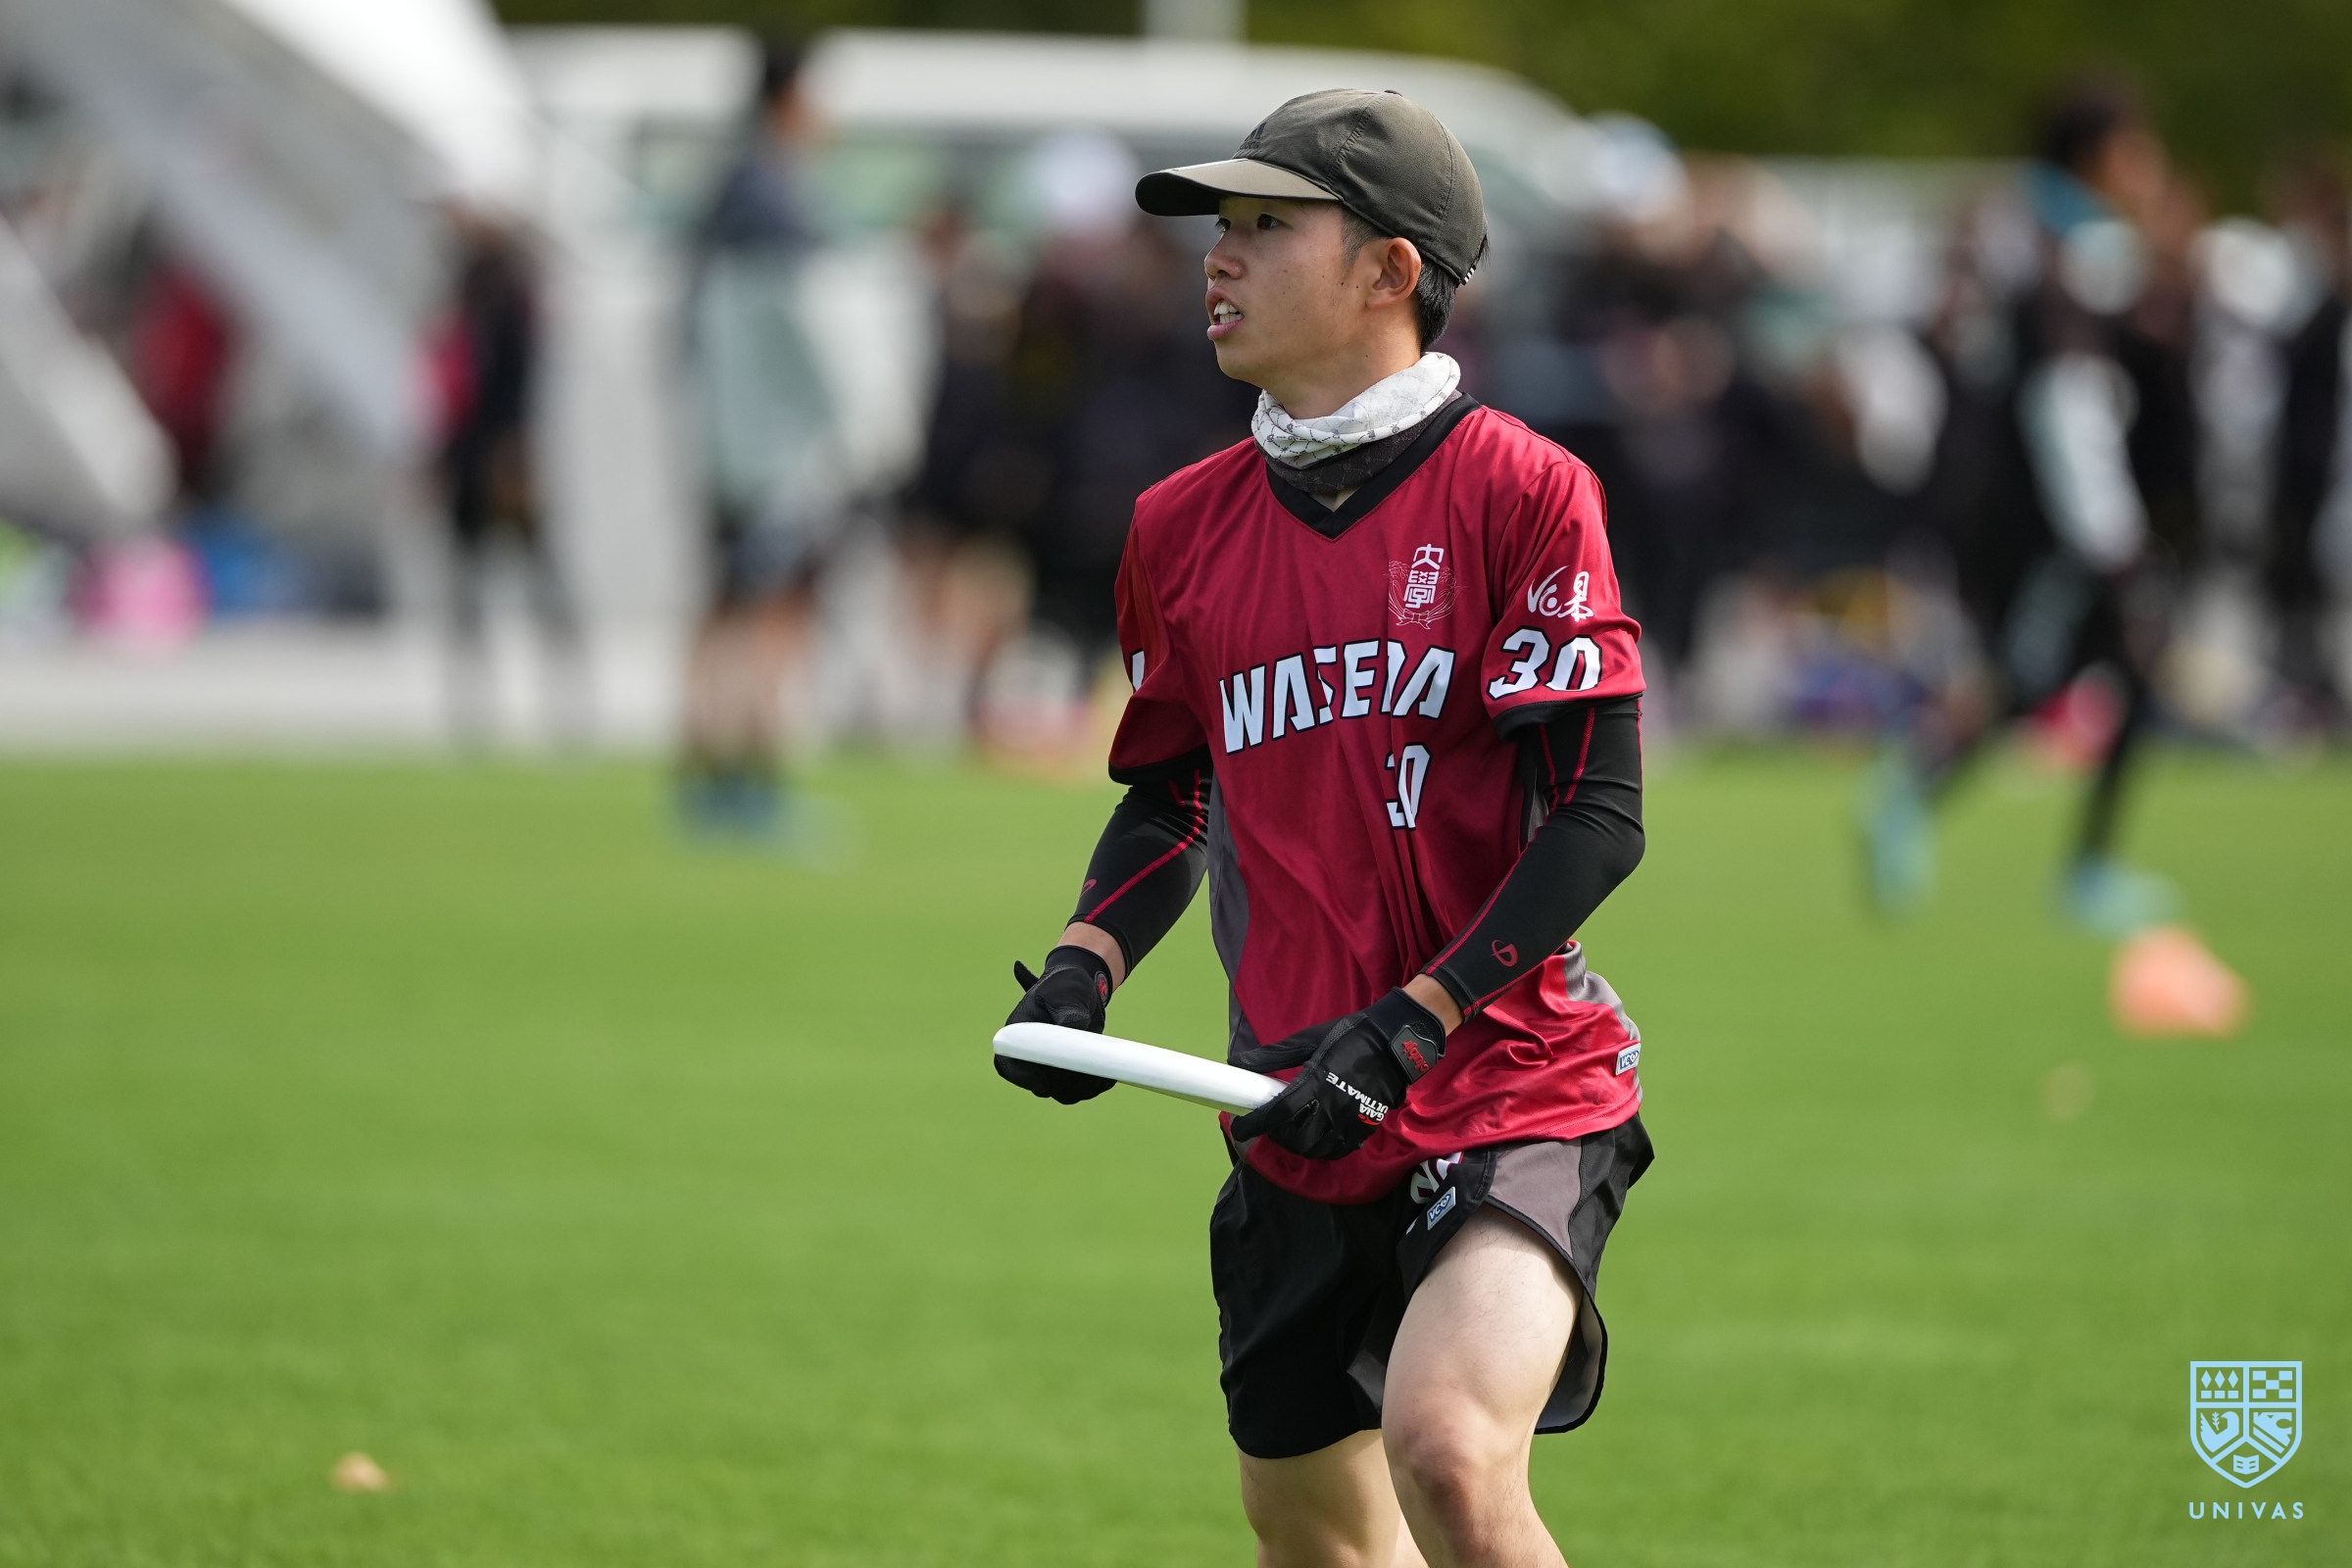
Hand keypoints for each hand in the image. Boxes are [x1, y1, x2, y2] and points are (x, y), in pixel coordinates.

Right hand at [996, 945, 1116, 1103]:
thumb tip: (1073, 1028)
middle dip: (1065, 1082)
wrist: (1084, 990)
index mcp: (1019, 1036)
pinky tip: (1109, 1075)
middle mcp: (1032, 1057)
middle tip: (1087, 1069)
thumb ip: (1066, 1010)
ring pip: (1063, 1092)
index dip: (1022, 1078)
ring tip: (1103, 1071)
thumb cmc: (1065, 985)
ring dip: (1083, 1088)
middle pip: (1041, 1085)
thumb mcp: (1064, 992)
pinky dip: (1096, 1086)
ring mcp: (1052, 1067)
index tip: (1042, 1082)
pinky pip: (1081, 1090)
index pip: (1008, 1065)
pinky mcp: (1071, 1072)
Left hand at [1228, 989, 1445, 1159]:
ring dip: (1296, 1144)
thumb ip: (1273, 1055)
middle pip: (1294, 1138)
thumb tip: (1239, 1061)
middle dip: (1275, 1135)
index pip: (1277, 1114)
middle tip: (1269, 1124)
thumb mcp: (1309, 1040)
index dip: (1254, 1124)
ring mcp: (1349, 1122)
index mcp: (1315, 1084)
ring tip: (1291, 1131)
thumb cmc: (1350, 1037)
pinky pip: (1338, 1150)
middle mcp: (1331, 1109)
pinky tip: (1315, 1138)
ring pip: (1315, 1149)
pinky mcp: (1364, 1128)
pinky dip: (1321, 1149)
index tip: (1240, 1126)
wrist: (1394, 1044)